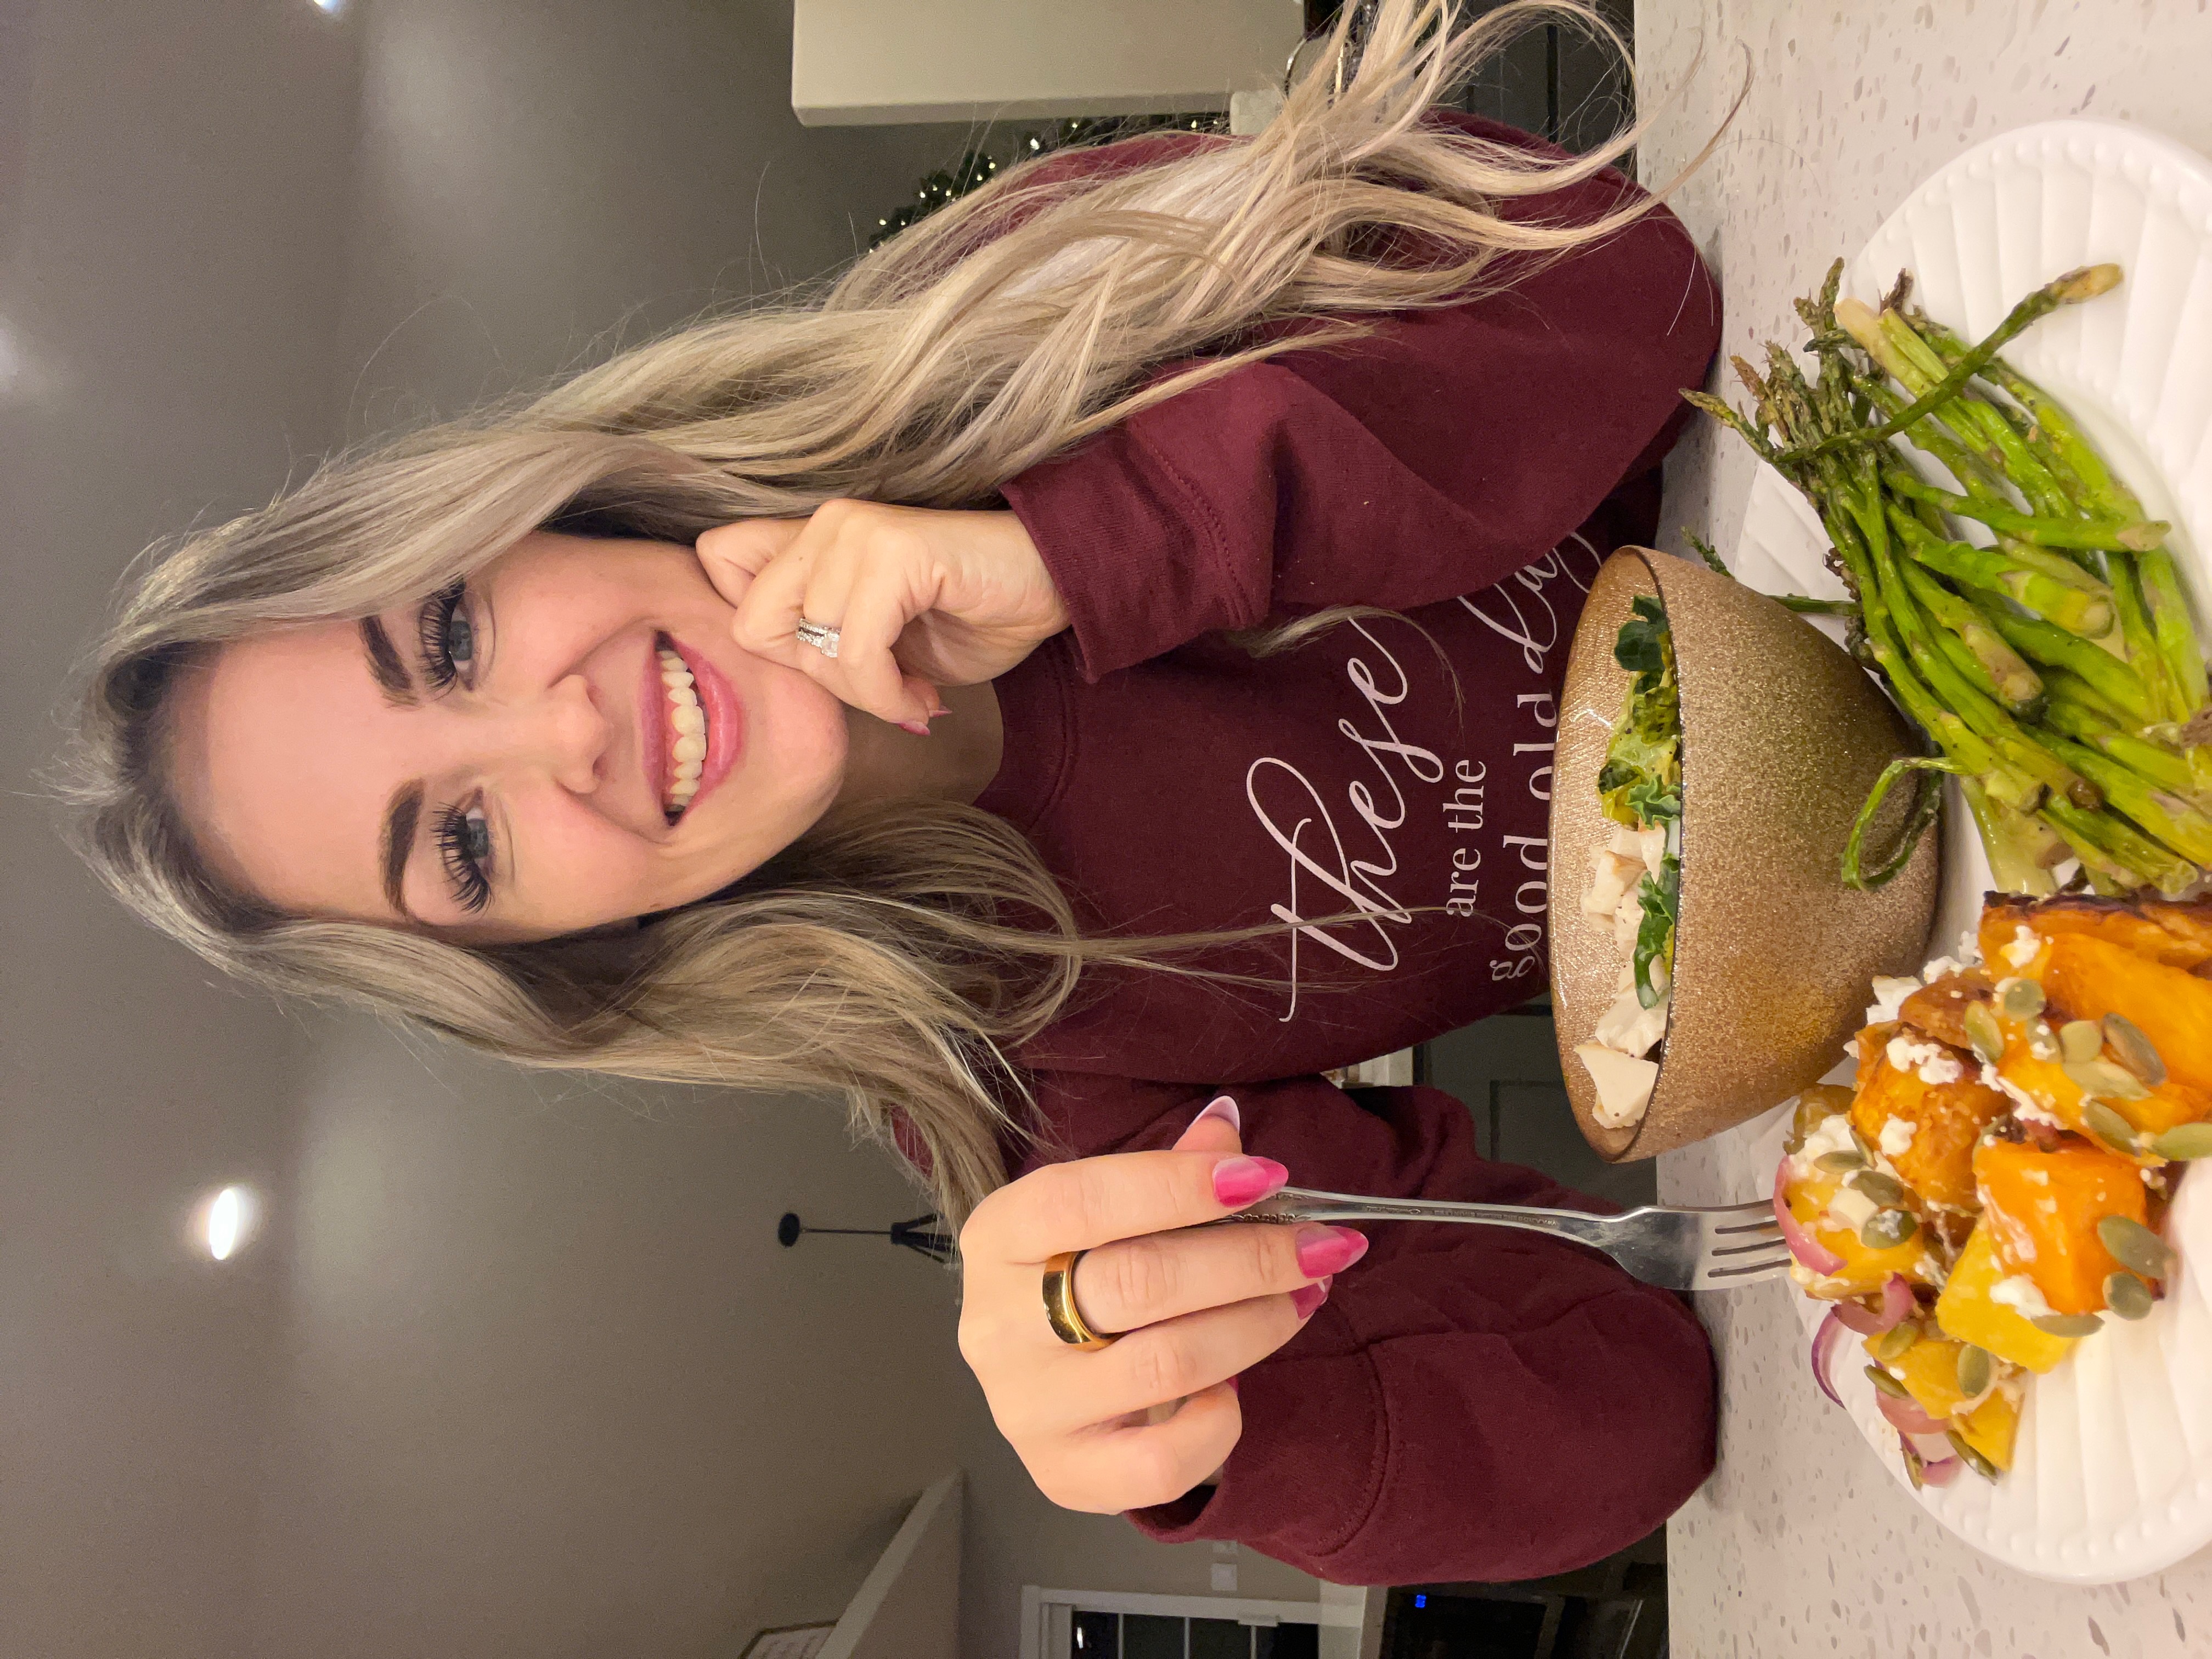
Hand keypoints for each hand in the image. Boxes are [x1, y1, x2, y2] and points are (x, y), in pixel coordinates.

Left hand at [695, 500, 1069, 727]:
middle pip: (756, 624)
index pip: (717, 563)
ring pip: (813, 648)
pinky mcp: (893, 553)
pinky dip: (889, 691)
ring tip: (910, 692)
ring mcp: (855, 531)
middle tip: (877, 686)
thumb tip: (770, 680)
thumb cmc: (969, 616)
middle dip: (818, 677)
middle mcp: (825, 522)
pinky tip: (923, 695)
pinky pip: (859, 650)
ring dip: (865, 693)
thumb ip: (818, 637)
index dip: (762, 632)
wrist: (1053, 586)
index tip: (826, 658)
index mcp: (812, 534)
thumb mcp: (876, 635)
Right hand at [955, 1098, 1368, 1513]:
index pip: (1082, 1201)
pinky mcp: (1062, 1473)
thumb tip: (1229, 1126)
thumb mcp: (1106, 1212)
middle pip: (1137, 1283)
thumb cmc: (1081, 1275)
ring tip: (1304, 1297)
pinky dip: (1218, 1424)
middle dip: (1249, 1259)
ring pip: (1163, 1366)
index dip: (1179, 1185)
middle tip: (1320, 1245)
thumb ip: (1167, 1170)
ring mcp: (1026, 1407)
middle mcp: (996, 1325)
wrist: (1043, 1372)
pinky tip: (1236, 1387)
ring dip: (1256, 1326)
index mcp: (998, 1237)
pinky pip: (1159, 1464)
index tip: (1267, 1178)